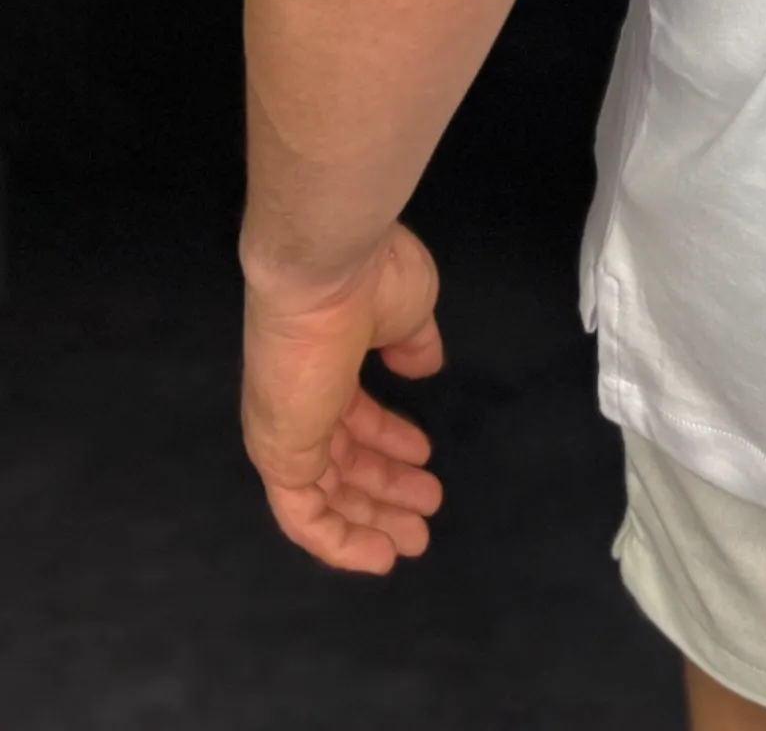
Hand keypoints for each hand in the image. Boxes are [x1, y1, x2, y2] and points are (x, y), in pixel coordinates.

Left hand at [240, 220, 445, 573]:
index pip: (350, 419)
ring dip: (371, 521)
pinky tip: (378, 556)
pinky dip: (338, 542)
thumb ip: (414, 344)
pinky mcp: (281, 456)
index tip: (424, 457)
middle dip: (384, 491)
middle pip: (341, 464)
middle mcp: (299, 404)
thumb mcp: (409, 312)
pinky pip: (304, 514)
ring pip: (325, 495)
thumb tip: (424, 363)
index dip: (388, 442)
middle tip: (424, 513)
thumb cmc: (369, 280)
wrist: (325, 269)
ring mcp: (286, 432)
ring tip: (415, 538)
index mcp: (325, 366)